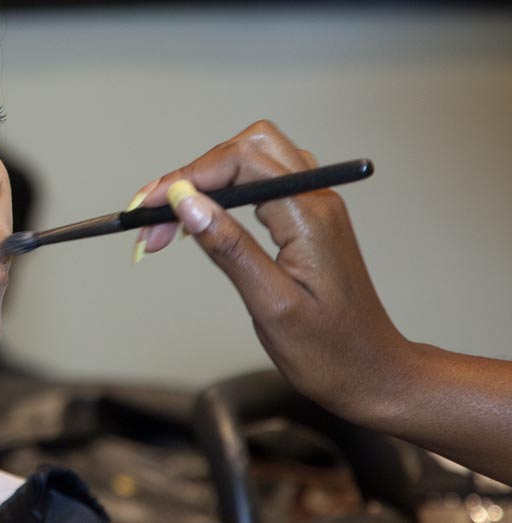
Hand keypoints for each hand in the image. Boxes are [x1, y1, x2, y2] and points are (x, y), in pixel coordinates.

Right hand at [129, 120, 411, 421]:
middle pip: (245, 148)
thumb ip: (229, 247)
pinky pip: (259, 184)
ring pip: (251, 160)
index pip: (241, 163)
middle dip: (192, 173)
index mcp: (309, 216)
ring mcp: (313, 207)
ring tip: (167, 222)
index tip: (148, 205)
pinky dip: (222, 193)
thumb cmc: (331, 352)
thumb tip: (186, 203)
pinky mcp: (306, 220)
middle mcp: (315, 199)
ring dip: (205, 181)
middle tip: (153, 215)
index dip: (187, 177)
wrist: (374, 374)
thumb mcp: (271, 305)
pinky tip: (200, 221)